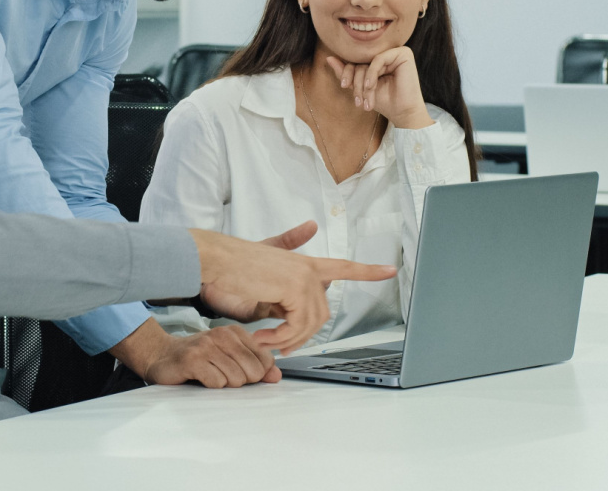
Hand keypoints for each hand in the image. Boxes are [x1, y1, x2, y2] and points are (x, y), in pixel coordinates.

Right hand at [110, 319, 279, 386]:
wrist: (161, 356)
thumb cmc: (197, 358)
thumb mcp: (229, 358)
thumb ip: (255, 366)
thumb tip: (276, 376)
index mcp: (234, 332)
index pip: (265, 360)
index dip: (255, 373)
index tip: (239, 371)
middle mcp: (221, 335)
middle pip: (252, 371)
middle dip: (240, 381)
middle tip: (221, 374)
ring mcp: (206, 346)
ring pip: (235, 379)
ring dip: (223, 384)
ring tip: (209, 374)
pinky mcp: (192, 360)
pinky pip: (216, 383)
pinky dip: (210, 386)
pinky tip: (199, 377)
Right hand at [190, 229, 396, 354]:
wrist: (216, 261)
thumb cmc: (234, 272)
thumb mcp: (267, 287)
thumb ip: (286, 299)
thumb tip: (294, 322)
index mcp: (304, 264)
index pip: (343, 267)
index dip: (367, 270)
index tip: (390, 270)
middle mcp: (308, 268)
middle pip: (321, 315)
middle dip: (301, 337)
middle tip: (278, 346)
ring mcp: (304, 276)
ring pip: (310, 324)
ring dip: (287, 340)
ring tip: (264, 341)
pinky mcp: (294, 287)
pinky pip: (296, 325)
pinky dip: (280, 337)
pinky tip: (262, 336)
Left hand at [326, 48, 433, 128]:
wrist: (402, 112)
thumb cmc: (384, 101)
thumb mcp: (360, 87)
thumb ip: (345, 73)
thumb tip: (328, 58)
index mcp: (375, 59)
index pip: (354, 60)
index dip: (346, 73)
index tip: (345, 87)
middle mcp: (385, 53)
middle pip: (360, 61)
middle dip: (356, 83)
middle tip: (358, 101)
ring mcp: (394, 52)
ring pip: (368, 62)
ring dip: (363, 83)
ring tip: (366, 100)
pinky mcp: (403, 53)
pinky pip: (378, 59)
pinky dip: (371, 74)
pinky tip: (371, 86)